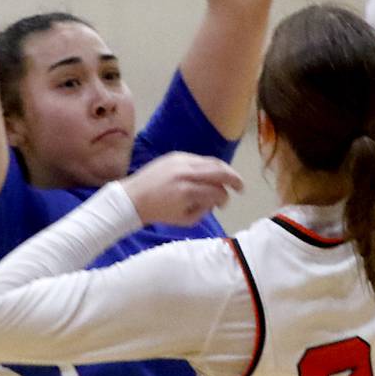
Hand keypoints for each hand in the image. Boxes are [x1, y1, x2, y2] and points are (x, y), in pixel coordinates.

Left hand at [123, 152, 242, 226]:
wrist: (133, 197)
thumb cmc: (159, 212)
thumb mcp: (185, 220)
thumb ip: (204, 210)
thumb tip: (216, 199)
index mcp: (188, 192)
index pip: (217, 192)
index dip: (224, 199)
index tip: (222, 205)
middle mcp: (186, 173)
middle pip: (220, 171)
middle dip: (234, 179)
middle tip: (241, 187)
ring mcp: (181, 161)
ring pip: (211, 161)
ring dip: (224, 170)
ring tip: (230, 178)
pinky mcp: (176, 155)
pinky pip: (199, 158)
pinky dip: (208, 166)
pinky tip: (210, 173)